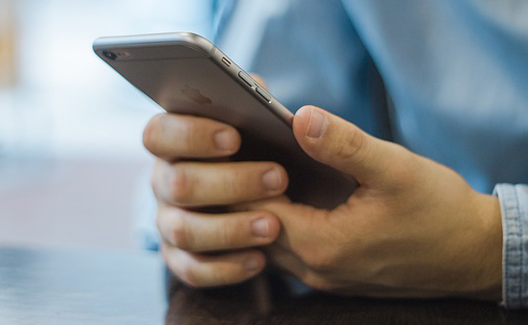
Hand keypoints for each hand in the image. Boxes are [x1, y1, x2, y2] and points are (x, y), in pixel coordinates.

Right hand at [144, 112, 286, 286]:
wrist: (260, 196)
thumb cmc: (255, 149)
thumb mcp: (256, 121)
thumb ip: (256, 102)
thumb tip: (268, 96)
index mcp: (172, 142)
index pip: (159, 134)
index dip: (190, 135)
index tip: (233, 138)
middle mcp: (163, 181)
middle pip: (177, 183)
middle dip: (229, 182)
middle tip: (278, 178)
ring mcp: (168, 221)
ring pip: (184, 230)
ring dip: (229, 229)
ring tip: (273, 226)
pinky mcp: (180, 257)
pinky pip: (193, 269)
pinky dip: (226, 267)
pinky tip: (259, 260)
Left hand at [241, 105, 502, 299]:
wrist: (474, 254)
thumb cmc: (440, 212)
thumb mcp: (395, 169)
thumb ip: (344, 144)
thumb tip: (300, 117)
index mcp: (321, 244)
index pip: (254, 208)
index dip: (240, 175)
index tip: (234, 144)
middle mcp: (314, 269)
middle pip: (254, 228)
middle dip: (242, 191)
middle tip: (237, 153)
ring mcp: (323, 277)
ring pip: (269, 242)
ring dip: (259, 209)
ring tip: (257, 171)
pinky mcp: (334, 276)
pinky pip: (290, 251)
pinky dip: (280, 223)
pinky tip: (287, 196)